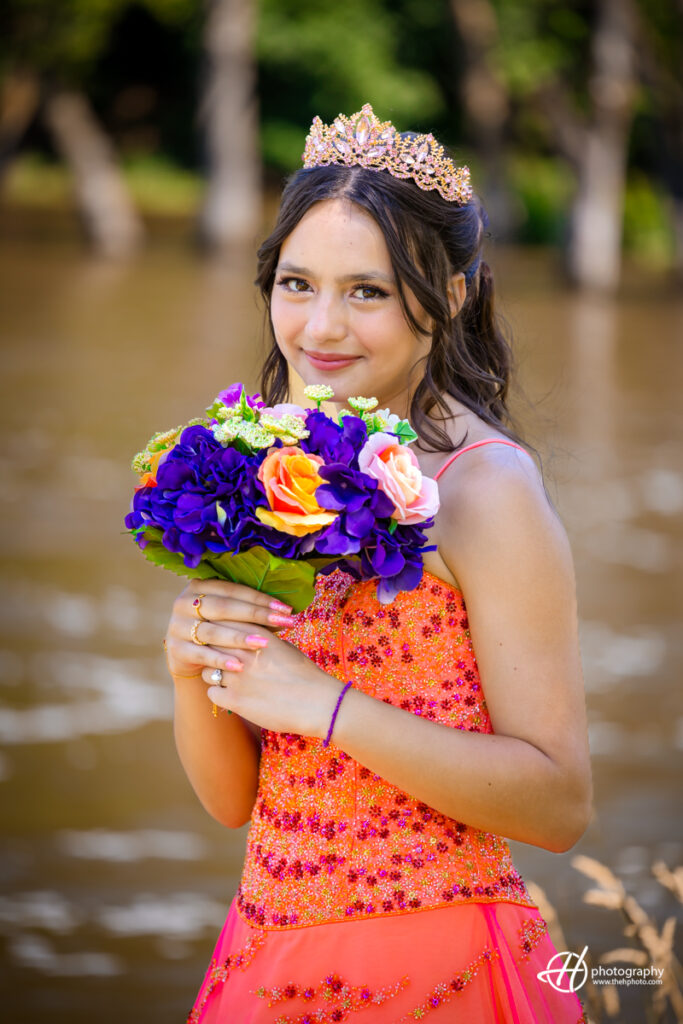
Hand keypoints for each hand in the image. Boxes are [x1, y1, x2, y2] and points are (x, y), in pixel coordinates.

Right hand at [163, 579, 296, 679]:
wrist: (190, 658)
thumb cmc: (218, 632)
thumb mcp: (229, 617)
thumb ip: (249, 609)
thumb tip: (287, 610)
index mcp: (199, 586)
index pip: (234, 590)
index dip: (260, 599)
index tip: (286, 609)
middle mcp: (183, 602)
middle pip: (224, 607)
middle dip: (257, 615)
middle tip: (283, 623)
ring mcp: (177, 625)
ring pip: (213, 631)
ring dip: (240, 638)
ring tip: (264, 644)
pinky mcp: (175, 649)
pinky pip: (201, 654)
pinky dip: (221, 660)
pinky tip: (239, 666)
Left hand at [201, 630, 344, 739]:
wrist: (318, 703)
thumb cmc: (305, 674)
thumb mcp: (284, 646)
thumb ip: (261, 639)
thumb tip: (247, 637)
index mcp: (256, 634)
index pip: (222, 623)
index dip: (218, 631)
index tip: (221, 638)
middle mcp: (243, 652)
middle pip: (209, 645)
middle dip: (212, 652)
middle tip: (219, 660)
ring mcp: (237, 676)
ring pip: (206, 670)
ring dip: (214, 673)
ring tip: (227, 680)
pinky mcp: (235, 700)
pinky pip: (211, 692)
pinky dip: (218, 694)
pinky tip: (231, 695)